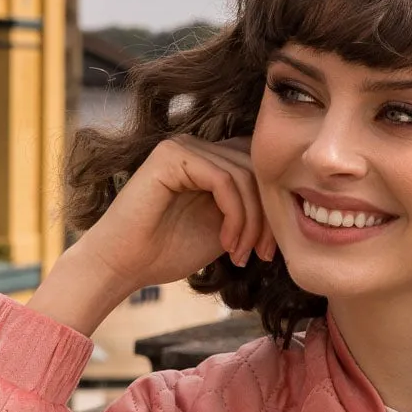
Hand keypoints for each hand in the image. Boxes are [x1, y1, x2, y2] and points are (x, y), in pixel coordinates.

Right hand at [32, 136, 277, 335]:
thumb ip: (249, 211)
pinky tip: (227, 244)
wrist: (123, 264)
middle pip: (257, 170)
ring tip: (241, 254)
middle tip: (262, 255)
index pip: (259, 170)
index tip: (268, 251)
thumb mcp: (224, 230)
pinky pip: (224, 179)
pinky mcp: (172, 155)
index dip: (272, 209)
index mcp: (210, 161)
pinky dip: (235, 215)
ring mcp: (184, 146)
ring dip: (252, 223)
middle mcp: (198, 146)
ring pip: (244, 176)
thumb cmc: (167, 252)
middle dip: (267, 218)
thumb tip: (289, 207)